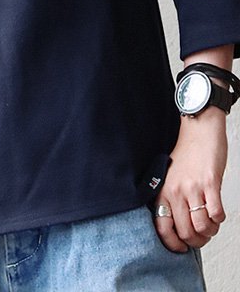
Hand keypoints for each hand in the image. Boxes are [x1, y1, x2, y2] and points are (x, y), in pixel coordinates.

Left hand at [153, 106, 227, 252]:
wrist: (199, 133)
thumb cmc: (186, 157)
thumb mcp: (170, 178)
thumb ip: (172, 200)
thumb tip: (178, 228)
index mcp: (163, 191)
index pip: (162, 226)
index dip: (172, 243)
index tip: (181, 249)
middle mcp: (175, 191)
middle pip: (185, 232)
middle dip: (196, 241)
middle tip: (202, 236)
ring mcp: (192, 188)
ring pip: (201, 227)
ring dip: (210, 231)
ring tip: (210, 224)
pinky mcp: (210, 183)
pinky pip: (216, 213)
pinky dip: (219, 219)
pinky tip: (217, 212)